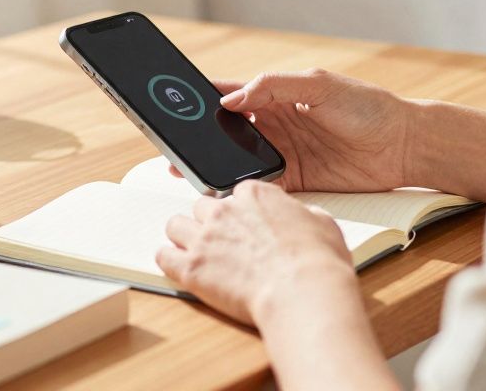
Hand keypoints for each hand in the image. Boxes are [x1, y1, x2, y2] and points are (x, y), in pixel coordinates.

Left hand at [156, 179, 357, 325]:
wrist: (302, 292)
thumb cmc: (316, 262)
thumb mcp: (323, 224)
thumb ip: (304, 214)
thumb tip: (304, 217)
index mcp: (255, 195)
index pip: (236, 193)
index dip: (241, 211)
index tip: (245, 224)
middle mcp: (224, 211)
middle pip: (202, 207)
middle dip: (210, 223)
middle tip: (222, 243)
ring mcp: (204, 238)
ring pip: (176, 225)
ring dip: (184, 237)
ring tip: (196, 252)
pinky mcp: (191, 267)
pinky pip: (163, 256)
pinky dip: (168, 260)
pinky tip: (176, 266)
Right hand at [176, 68, 412, 192]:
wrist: (404, 145)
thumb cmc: (368, 106)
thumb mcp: (320, 85)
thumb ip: (275, 87)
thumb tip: (233, 100)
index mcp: (278, 94)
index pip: (232, 93)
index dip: (205, 98)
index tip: (178, 104)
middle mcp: (277, 123)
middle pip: (229, 130)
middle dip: (203, 137)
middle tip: (176, 146)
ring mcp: (285, 151)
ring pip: (240, 158)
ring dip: (219, 164)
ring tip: (193, 171)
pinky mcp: (298, 178)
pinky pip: (263, 184)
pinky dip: (246, 188)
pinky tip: (230, 192)